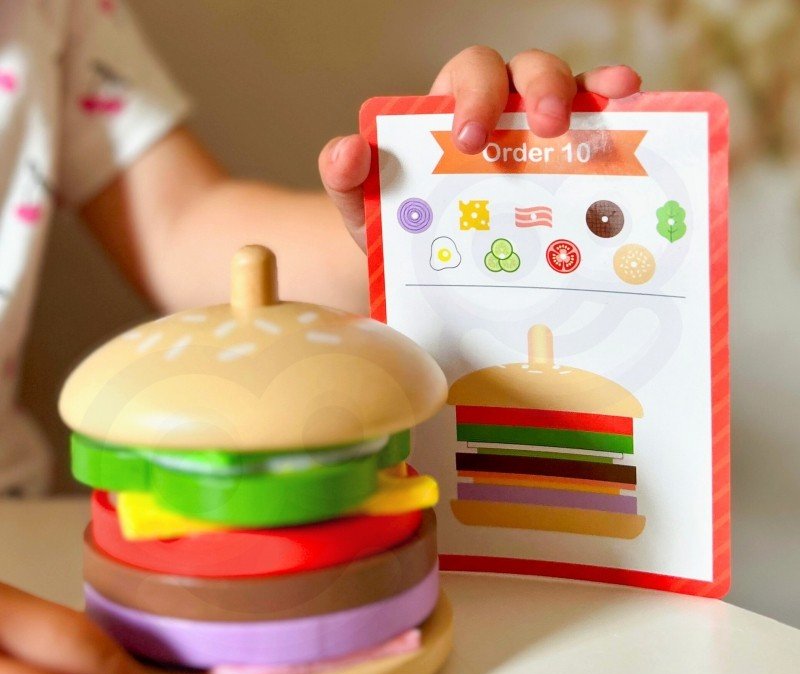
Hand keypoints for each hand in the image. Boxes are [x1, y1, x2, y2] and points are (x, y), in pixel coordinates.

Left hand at [318, 48, 640, 250]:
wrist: (431, 273)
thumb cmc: (402, 229)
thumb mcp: (367, 210)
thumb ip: (348, 180)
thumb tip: (348, 150)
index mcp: (454, 112)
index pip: (472, 77)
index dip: (477, 94)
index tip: (471, 137)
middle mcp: (504, 113)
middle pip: (529, 72)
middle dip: (540, 89)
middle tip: (544, 128)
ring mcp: (542, 139)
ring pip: (572, 92)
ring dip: (589, 95)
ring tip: (609, 105)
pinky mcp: (571, 169)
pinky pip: (598, 129)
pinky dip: (617, 115)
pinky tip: (632, 112)